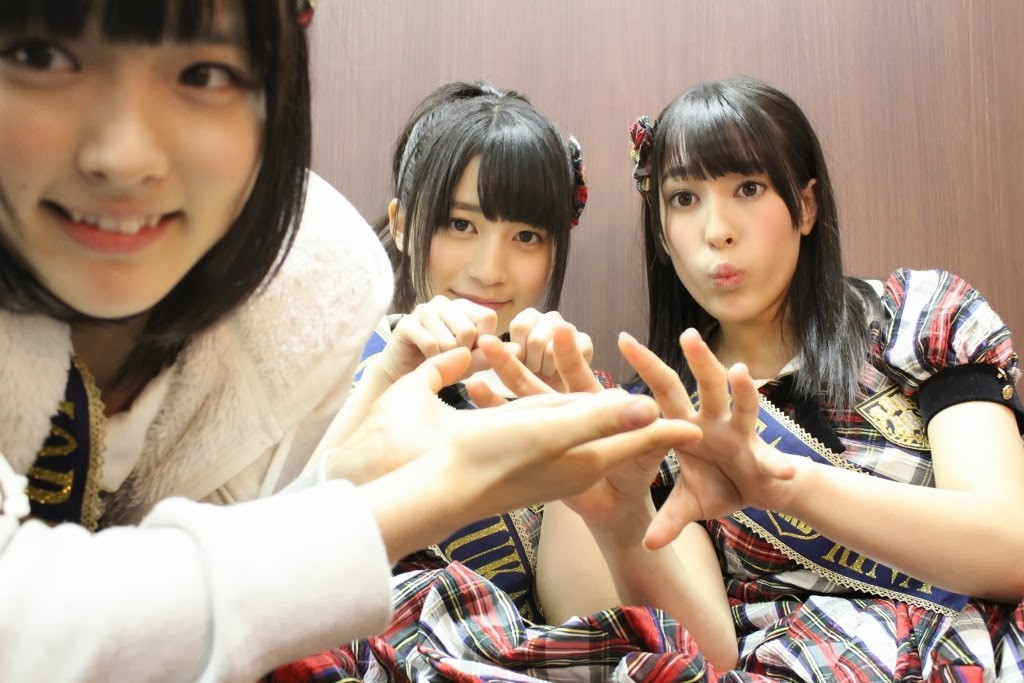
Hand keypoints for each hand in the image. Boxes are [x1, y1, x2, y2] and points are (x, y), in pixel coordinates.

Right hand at [375, 296, 514, 383]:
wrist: (404, 374)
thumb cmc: (441, 364)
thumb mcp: (471, 362)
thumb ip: (491, 355)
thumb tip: (518, 350)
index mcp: (464, 307)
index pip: (488, 316)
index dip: (485, 340)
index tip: (473, 352)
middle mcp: (445, 303)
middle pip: (469, 330)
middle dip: (463, 354)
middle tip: (451, 358)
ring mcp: (424, 310)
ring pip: (450, 339)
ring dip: (446, 359)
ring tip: (438, 359)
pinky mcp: (406, 323)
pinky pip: (431, 344)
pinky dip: (432, 359)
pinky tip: (425, 359)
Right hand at [467, 325, 698, 532]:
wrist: (442, 491)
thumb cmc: (495, 459)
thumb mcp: (554, 432)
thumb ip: (600, 418)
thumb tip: (651, 406)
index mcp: (586, 455)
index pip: (640, 439)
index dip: (669, 430)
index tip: (699, 426)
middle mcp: (571, 460)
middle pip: (608, 426)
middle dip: (628, 406)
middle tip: (655, 390)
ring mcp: (546, 461)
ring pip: (572, 419)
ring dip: (577, 392)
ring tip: (583, 366)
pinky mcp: (520, 458)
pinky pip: (540, 423)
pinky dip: (544, 405)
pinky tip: (540, 395)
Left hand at [507, 309, 593, 391]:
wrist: (552, 390)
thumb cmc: (528, 372)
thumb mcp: (512, 361)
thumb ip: (505, 350)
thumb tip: (502, 345)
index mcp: (529, 317)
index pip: (520, 326)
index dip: (518, 350)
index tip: (519, 361)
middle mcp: (550, 317)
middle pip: (536, 341)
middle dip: (531, 363)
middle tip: (533, 370)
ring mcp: (570, 327)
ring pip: (552, 351)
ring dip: (545, 368)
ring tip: (545, 371)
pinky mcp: (585, 341)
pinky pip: (571, 356)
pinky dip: (561, 370)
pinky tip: (560, 372)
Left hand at [619, 329, 798, 549]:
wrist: (764, 494)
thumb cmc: (721, 486)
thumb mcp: (688, 504)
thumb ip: (668, 518)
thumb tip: (647, 545)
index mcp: (684, 425)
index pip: (658, 392)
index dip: (643, 368)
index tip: (623, 338)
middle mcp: (710, 422)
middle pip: (698, 385)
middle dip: (694, 360)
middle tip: (686, 333)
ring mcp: (738, 435)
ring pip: (738, 404)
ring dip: (740, 388)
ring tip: (739, 370)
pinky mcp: (762, 457)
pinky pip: (771, 460)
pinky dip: (779, 467)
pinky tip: (788, 471)